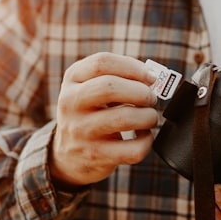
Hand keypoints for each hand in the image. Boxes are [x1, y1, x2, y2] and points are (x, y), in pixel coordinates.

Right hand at [49, 52, 158, 186]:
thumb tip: (152, 77)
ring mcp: (81, 131)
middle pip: (110, 87)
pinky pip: (133, 149)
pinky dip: (147, 142)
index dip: (133, 67)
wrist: (68, 156)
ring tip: (149, 117)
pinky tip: (144, 137)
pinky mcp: (95, 156)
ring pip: (125, 118)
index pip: (102, 62)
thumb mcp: (90, 89)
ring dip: (148, 116)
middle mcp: (71, 103)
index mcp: (73, 80)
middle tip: (151, 99)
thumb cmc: (90, 114)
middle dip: (142, 91)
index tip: (151, 76)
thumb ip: (117, 77)